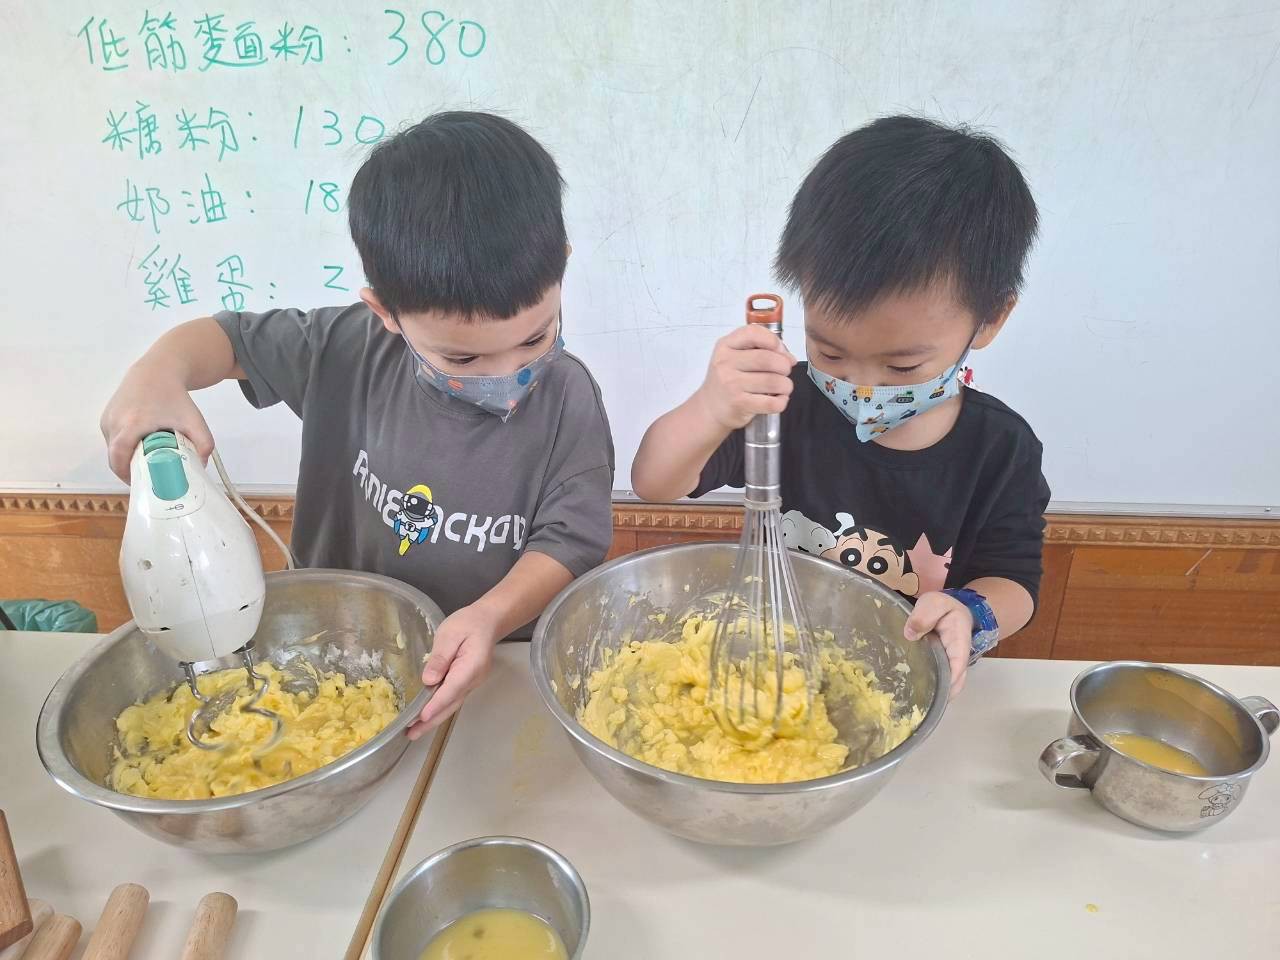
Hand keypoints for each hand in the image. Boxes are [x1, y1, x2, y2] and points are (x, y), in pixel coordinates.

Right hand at [101, 362, 213, 481]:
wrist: (157, 371)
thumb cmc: (174, 396)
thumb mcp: (194, 419)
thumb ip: (204, 442)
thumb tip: (201, 466)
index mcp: (131, 424)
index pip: (120, 459)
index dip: (128, 476)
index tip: (142, 485)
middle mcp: (114, 421)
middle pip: (116, 457)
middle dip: (130, 470)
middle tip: (147, 478)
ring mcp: (107, 419)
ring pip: (113, 449)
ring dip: (126, 458)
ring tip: (146, 464)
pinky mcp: (106, 417)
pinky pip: (112, 439)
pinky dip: (123, 448)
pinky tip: (139, 450)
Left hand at [407, 603, 500, 738]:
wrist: (487, 622)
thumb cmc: (468, 624)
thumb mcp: (450, 634)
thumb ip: (440, 656)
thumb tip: (429, 679)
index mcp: (471, 666)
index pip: (452, 689)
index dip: (436, 704)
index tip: (422, 716)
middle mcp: (473, 680)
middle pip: (451, 704)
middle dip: (431, 720)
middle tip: (411, 734)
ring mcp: (471, 684)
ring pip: (451, 705)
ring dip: (433, 719)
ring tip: (414, 732)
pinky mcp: (466, 683)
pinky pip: (452, 700)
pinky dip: (439, 710)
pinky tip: (426, 716)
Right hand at [693, 324, 795, 430]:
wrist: (709, 409)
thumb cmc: (728, 381)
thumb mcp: (735, 357)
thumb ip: (761, 350)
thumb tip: (790, 358)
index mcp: (726, 346)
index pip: (753, 333)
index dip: (774, 341)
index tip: (780, 351)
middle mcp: (726, 363)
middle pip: (767, 359)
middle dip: (784, 366)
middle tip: (784, 372)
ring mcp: (731, 384)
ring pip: (774, 381)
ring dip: (786, 385)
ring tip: (783, 387)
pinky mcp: (739, 404)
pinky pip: (771, 402)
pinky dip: (781, 402)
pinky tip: (778, 400)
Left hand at [904, 591, 972, 698]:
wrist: (949, 609)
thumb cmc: (944, 607)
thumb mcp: (934, 603)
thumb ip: (924, 614)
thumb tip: (910, 634)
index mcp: (959, 643)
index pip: (958, 666)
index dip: (950, 681)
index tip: (937, 693)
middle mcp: (956, 659)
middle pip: (953, 683)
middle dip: (940, 695)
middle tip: (918, 704)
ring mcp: (947, 665)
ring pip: (945, 686)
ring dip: (933, 695)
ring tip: (911, 702)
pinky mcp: (937, 667)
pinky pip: (935, 680)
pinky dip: (927, 688)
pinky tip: (909, 693)